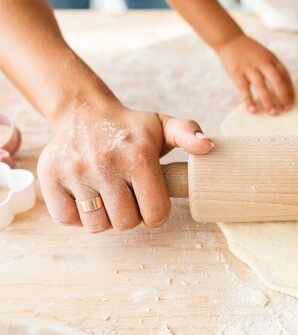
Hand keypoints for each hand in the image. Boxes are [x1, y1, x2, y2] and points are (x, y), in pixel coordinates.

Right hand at [37, 99, 213, 232]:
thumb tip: (208, 145)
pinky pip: (68, 220)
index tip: (152, 201)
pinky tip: (88, 196)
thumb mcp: (163, 126)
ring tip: (109, 196)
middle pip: (126, 223)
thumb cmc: (130, 127)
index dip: (157, 213)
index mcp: (138, 157)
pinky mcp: (51, 179)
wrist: (83, 111)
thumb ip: (188, 134)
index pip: (155, 213)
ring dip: (106, 217)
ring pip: (97, 225)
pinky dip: (79, 216)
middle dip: (132, 216)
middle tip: (129, 197)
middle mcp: (105, 164)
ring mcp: (75, 172)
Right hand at [217, 34, 294, 115]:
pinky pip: (244, 89)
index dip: (290, 89)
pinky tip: (253, 110)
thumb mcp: (265, 56)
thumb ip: (273, 69)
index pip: (285, 75)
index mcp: (272, 59)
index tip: (293, 102)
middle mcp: (263, 63)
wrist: (230, 40)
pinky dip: (249, 100)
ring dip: (268, 101)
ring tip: (273, 113)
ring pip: (261, 86)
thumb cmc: (250, 52)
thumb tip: (283, 89)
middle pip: (276, 80)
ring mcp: (250, 68)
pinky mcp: (237, 73)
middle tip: (287, 109)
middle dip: (283, 95)